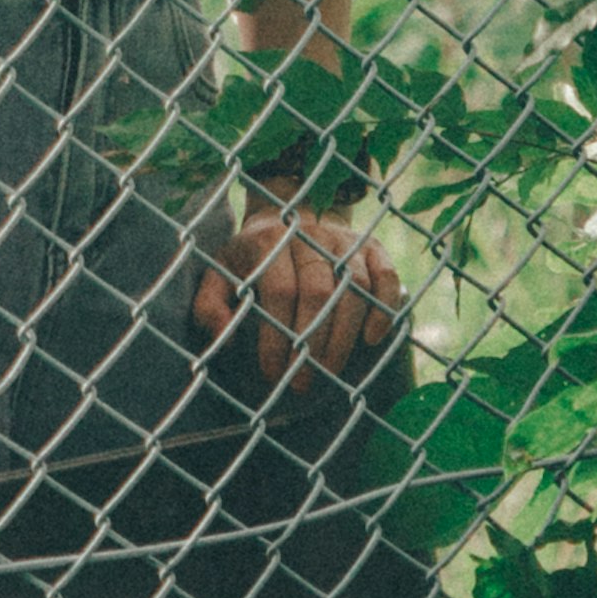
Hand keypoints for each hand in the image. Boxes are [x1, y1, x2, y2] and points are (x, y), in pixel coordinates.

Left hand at [193, 194, 402, 395]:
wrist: (289, 215)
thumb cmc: (251, 260)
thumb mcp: (219, 274)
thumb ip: (210, 305)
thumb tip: (223, 335)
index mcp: (269, 239)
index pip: (280, 292)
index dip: (278, 338)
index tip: (272, 373)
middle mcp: (310, 234)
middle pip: (320, 291)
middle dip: (313, 343)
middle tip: (304, 382)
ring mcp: (345, 239)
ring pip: (355, 287)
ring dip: (344, 335)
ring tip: (330, 371)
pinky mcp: (372, 247)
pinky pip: (386, 276)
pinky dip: (384, 307)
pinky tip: (371, 339)